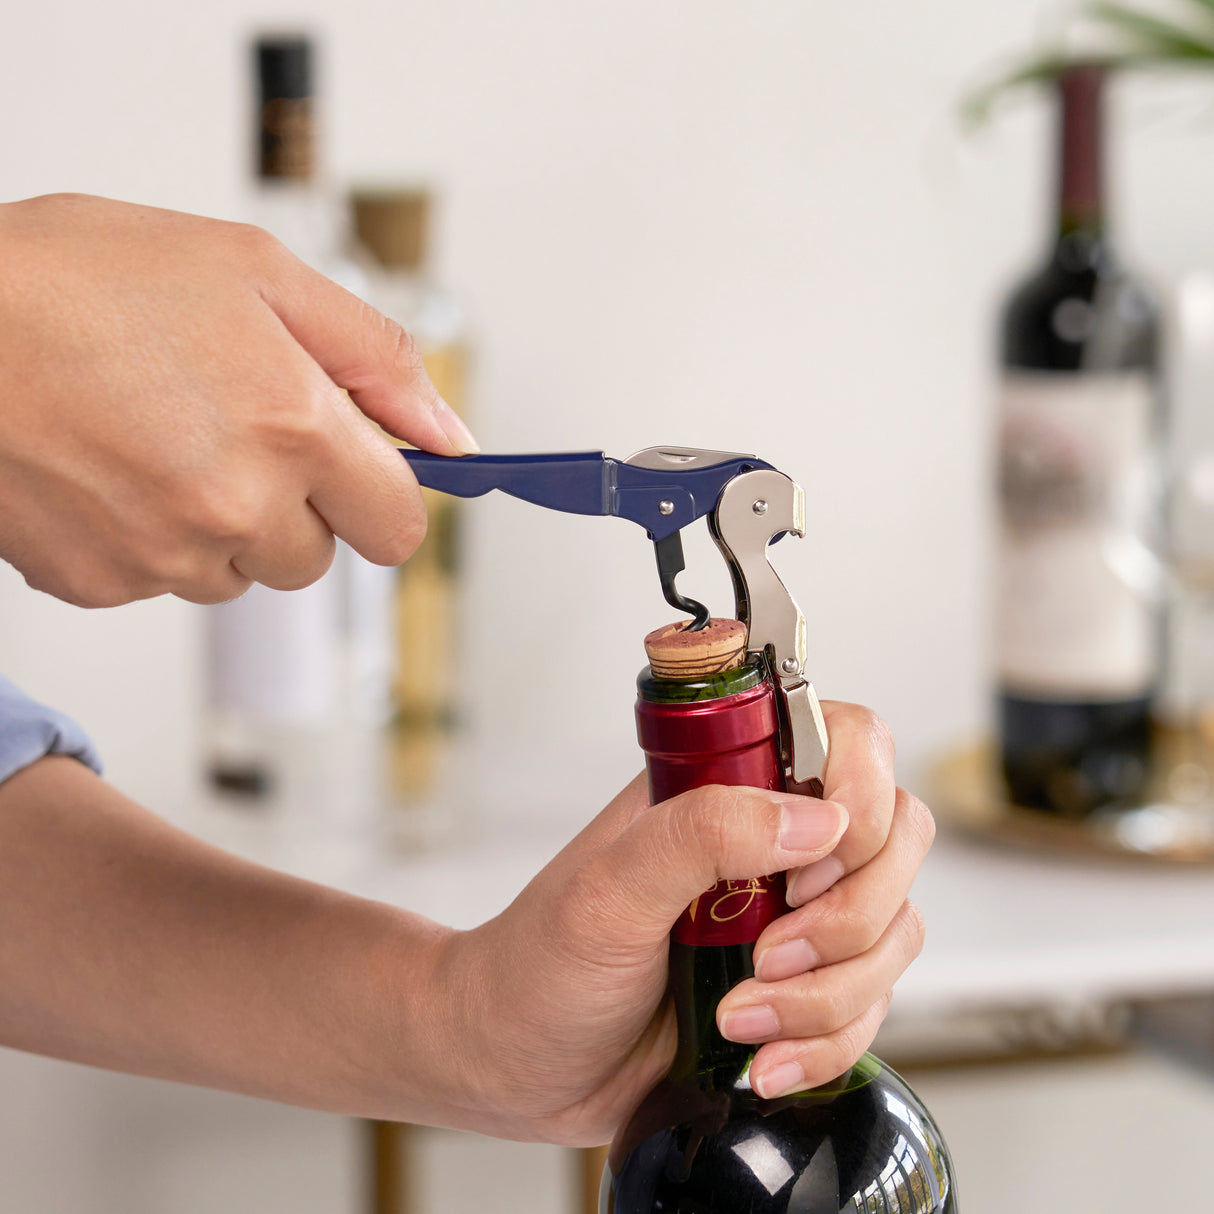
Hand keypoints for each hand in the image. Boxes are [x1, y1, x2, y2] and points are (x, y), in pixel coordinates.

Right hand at [0, 193, 477, 607]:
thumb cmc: (77, 278)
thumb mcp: (254, 270)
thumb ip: (374, 356)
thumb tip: (452, 436)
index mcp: (295, 430)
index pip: (398, 527)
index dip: (380, 496)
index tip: (356, 469)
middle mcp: (238, 508)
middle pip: (318, 557)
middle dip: (295, 504)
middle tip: (230, 426)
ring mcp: (165, 554)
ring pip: (240, 574)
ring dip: (222, 523)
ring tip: (157, 438)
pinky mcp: (100, 582)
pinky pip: (163, 581)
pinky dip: (151, 538)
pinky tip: (110, 470)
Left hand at [428, 701, 931, 1145]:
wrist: (518, 1063)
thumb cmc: (540, 963)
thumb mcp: (607, 889)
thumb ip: (701, 833)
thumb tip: (813, 821)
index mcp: (725, 785)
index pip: (849, 739)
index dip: (857, 799)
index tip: (805, 872)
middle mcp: (772, 841)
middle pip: (896, 838)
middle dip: (848, 917)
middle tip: (766, 956)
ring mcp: (795, 914)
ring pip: (894, 930)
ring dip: (829, 995)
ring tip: (737, 1021)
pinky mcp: (804, 986)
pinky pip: (872, 1008)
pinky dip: (826, 1043)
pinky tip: (760, 1062)